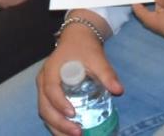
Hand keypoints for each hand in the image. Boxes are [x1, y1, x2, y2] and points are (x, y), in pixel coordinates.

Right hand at [37, 10, 120, 135]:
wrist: (77, 38)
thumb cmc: (84, 47)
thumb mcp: (96, 58)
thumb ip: (106, 74)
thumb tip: (119, 91)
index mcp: (51, 70)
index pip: (51, 90)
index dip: (60, 104)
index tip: (73, 114)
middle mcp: (43, 81)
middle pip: (44, 107)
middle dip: (59, 124)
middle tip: (78, 133)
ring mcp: (44, 88)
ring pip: (44, 112)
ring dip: (57, 128)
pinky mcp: (49, 94)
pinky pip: (49, 112)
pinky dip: (57, 125)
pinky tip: (71, 132)